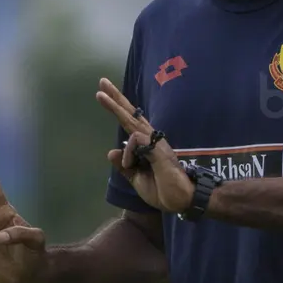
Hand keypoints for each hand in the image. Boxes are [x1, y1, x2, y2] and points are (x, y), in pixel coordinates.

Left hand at [96, 77, 192, 213]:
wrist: (183, 201)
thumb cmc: (164, 191)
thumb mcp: (137, 180)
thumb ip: (125, 166)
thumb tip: (111, 151)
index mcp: (147, 146)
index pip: (131, 123)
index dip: (119, 109)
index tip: (104, 95)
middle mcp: (152, 140)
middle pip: (132, 114)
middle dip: (116, 97)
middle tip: (102, 81)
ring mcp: (156, 144)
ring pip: (131, 121)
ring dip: (114, 108)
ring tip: (99, 95)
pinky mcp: (158, 150)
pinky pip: (137, 140)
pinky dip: (130, 153)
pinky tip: (132, 164)